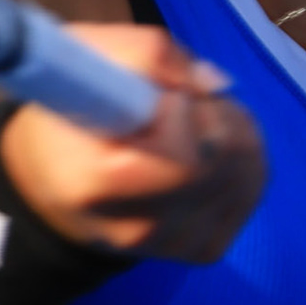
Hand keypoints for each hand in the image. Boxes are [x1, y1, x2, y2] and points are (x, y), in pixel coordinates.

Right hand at [0, 23, 265, 263]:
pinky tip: (207, 150)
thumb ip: (148, 55)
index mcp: (93, 183)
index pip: (181, 157)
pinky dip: (243, 161)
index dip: (183, 110)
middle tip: (180, 100)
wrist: (53, 181)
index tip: (160, 97)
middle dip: (214, 115)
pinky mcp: (204, 249)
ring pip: (248, 175)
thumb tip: (215, 83)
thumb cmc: (68, 107)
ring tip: (191, 122)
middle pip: (222, 163)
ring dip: (234, 133)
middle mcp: (134, 228)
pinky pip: (252, 192)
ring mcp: (172, 245)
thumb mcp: (87, 55)